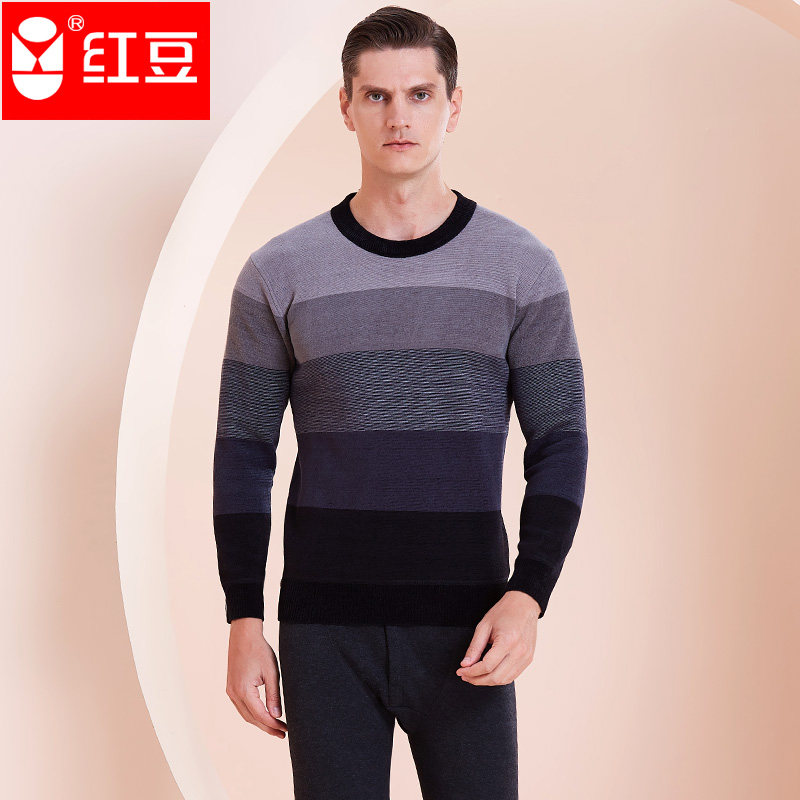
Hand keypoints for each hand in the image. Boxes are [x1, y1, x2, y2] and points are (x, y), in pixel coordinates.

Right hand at [226, 618, 287, 738]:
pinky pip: (242, 706)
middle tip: (282, 734)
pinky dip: (253, 714)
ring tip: (275, 727)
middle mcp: (234, 694)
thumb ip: (273, 695)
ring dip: (260, 722)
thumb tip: (277, 716)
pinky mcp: (231, 687)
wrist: (244, 635)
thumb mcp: (271, 673)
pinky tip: (263, 715)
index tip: (285, 730)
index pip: (260, 715)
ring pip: (246, 714)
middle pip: (252, 718)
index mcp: (244, 691)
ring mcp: (231, 691)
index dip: (273, 725)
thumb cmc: (259, 651)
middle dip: (267, 728)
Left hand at [455, 591, 540, 684]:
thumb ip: (474, 647)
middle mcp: (519, 652)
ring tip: (474, 677)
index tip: (460, 671)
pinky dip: (498, 678)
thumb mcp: (484, 626)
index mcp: (508, 641)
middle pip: (496, 677)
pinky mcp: (528, 659)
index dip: (471, 672)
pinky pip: (512, 676)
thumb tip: (465, 665)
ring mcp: (526, 657)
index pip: (487, 666)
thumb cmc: (504, 612)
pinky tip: (488, 674)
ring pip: (504, 680)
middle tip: (465, 676)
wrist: (524, 605)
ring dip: (487, 682)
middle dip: (477, 680)